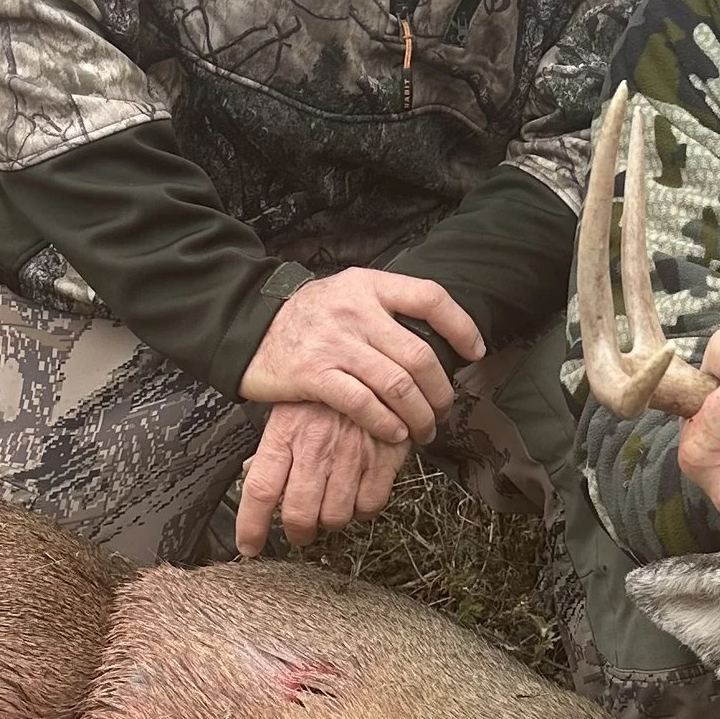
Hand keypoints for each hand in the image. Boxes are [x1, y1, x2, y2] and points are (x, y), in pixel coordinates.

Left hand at [235, 404, 407, 557]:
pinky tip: (357, 495)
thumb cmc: (327, 392)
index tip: (250, 546)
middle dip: (298, 533)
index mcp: (286, 433)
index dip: (252, 527)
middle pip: (299, 513)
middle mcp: (316, 446)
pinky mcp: (384, 459)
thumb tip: (250, 475)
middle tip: (299, 532)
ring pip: (335, 517)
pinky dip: (362, 511)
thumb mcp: (289, 409)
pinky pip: (369, 506)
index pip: (261, 489)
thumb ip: (272, 448)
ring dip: (330, 522)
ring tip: (330, 508)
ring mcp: (352, 454)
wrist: (377, 366)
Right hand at [239, 269, 485, 444]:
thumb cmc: (304, 318)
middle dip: (441, 391)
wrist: (244, 328)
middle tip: (443, 410)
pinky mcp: (314, 374)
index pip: (430, 298)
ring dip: (418, 416)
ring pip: (398, 385)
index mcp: (368, 285)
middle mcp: (355, 309)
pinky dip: (386, 423)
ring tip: (423, 430)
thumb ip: (384, 308)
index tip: (474, 352)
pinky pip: (364, 404)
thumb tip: (435, 336)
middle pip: (420, 354)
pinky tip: (394, 433)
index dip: (461, 326)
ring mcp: (335, 342)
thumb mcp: (345, 294)